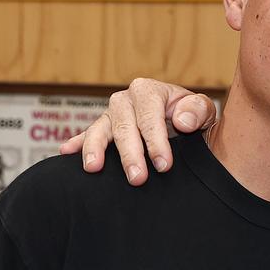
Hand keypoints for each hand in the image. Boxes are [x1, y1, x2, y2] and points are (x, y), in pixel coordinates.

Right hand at [59, 77, 217, 184]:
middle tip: (137, 179)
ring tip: (93, 167)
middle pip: (124, 128)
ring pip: (100, 131)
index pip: (150, 117)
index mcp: (148, 91)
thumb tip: (181, 120)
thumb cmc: (192, 115)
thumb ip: (197, 111)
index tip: (164, 165)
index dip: (156, 141)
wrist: (182, 120)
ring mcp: (111, 115)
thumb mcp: (202, 110)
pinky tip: (66, 152)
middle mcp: (125, 100)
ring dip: (95, 150)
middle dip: (130, 154)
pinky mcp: (102, 128)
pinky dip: (77, 144)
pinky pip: (86, 136)